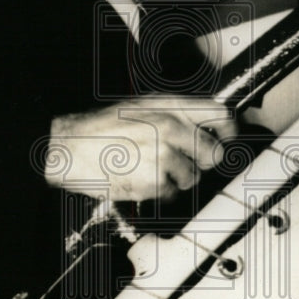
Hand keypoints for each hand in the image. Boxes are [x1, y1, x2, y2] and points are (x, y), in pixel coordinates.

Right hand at [44, 95, 236, 201]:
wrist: (69, 147)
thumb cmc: (101, 129)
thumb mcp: (141, 106)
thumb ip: (175, 113)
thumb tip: (204, 127)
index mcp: (170, 105)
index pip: (221, 115)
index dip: (228, 132)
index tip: (225, 141)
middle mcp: (171, 126)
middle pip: (214, 153)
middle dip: (200, 163)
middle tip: (179, 163)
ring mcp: (165, 154)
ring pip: (194, 177)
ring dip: (176, 179)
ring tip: (148, 168)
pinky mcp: (155, 179)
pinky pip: (173, 193)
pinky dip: (159, 192)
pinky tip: (139, 178)